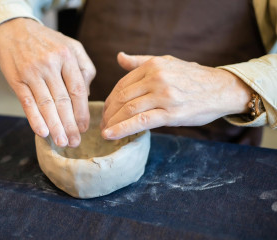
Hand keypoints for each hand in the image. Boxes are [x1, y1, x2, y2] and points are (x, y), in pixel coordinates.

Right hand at [0, 18, 95, 146]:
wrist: (15, 29)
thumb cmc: (48, 43)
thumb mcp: (72, 47)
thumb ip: (85, 68)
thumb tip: (87, 95)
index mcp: (67, 56)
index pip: (78, 90)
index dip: (82, 112)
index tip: (84, 128)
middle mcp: (50, 64)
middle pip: (63, 101)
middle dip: (70, 125)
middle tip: (75, 142)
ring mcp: (32, 72)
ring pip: (46, 104)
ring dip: (55, 127)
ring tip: (62, 142)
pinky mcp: (17, 79)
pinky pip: (28, 102)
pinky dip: (35, 119)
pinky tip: (42, 132)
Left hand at [101, 52, 252, 139]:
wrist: (221, 89)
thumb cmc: (192, 77)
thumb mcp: (167, 62)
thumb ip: (140, 61)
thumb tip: (119, 57)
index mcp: (153, 66)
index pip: (122, 84)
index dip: (110, 99)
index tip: (105, 111)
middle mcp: (156, 78)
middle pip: (122, 97)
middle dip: (108, 112)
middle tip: (102, 124)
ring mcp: (164, 95)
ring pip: (129, 109)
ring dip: (112, 122)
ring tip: (105, 131)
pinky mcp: (171, 113)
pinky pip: (141, 121)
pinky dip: (123, 129)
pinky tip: (110, 135)